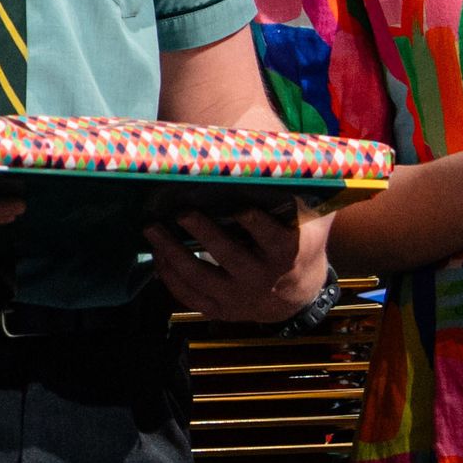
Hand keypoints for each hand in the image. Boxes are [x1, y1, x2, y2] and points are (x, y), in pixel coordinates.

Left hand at [151, 202, 333, 321]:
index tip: (240, 208)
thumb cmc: (299, 242)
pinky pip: (188, 295)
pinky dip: (168, 275)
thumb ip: (301, 193)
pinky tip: (156, 253)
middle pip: (230, 256)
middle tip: (182, 212)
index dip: (257, 225)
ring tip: (151, 228)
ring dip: (172, 252)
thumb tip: (290, 152)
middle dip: (204, 233)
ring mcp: (239, 298)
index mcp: (287, 254)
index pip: (275, 239)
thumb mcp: (310, 220)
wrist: (296, 294)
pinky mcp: (220, 310)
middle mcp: (263, 279)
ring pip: (200, 277)